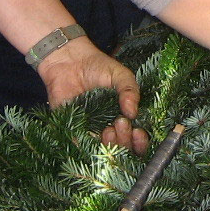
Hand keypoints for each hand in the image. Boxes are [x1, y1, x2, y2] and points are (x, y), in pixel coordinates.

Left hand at [36, 36, 148, 152]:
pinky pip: (82, 146)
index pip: (135, 138)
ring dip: (110, 145)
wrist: (69, 60)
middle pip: (121, 147)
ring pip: (104, 150)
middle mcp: (109, 126)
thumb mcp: (121, 75)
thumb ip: (130, 91)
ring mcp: (91, 130)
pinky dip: (89, 146)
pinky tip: (95, 135)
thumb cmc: (97, 66)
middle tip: (121, 123)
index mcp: (124, 115)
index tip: (138, 132)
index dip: (140, 142)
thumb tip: (133, 113)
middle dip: (125, 141)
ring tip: (108, 129)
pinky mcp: (73, 129)